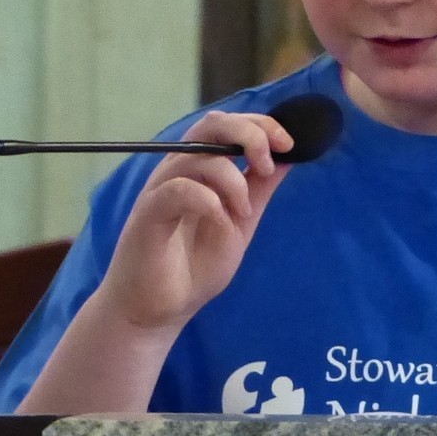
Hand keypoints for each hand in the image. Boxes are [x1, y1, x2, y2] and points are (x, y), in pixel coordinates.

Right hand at [95, 110, 293, 332]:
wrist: (157, 310)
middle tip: (267, 163)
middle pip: (211, 125)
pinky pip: (178, 189)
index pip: (227, 126)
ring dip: (233, 180)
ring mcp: (160, 190)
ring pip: (198, 157)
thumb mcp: (241, 223)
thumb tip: (287, 156)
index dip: (260, 125)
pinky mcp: (148, 214)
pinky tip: (220, 222)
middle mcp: (178, 171)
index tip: (289, 144)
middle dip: (249, 134)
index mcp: (199, 169)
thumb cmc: (194, 266)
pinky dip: (208, 201)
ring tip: (243, 212)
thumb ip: (259, 189)